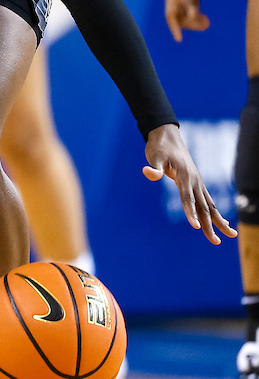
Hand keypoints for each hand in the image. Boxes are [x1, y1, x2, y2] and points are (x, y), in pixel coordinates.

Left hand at [144, 123, 235, 243]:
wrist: (168, 136)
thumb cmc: (159, 147)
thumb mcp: (154, 156)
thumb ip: (153, 167)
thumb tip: (148, 172)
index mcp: (185, 176)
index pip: (187, 198)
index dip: (191, 213)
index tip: (195, 226)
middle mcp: (195, 181)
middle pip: (203, 207)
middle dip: (209, 225)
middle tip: (215, 242)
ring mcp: (198, 182)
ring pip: (210, 205)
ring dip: (219, 221)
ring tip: (230, 235)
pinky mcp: (197, 183)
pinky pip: (208, 201)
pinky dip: (215, 212)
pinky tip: (223, 222)